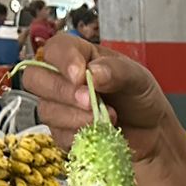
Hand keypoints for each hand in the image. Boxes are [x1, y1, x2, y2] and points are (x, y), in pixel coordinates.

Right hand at [22, 33, 176, 161]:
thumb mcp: (137, 77)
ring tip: (107, 119)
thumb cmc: (139, 97)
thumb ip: (116, 71)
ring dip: (75, 117)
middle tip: (90, 101)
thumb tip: (92, 73)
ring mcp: (59, 106)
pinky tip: (99, 133)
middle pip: (35, 79)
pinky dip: (79, 135)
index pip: (55, 49)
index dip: (63, 61)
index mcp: (79, 55)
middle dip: (62, 92)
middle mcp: (62, 78)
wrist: (150, 131)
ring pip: (46, 110)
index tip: (80, 75)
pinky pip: (58, 136)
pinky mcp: (62, 133)